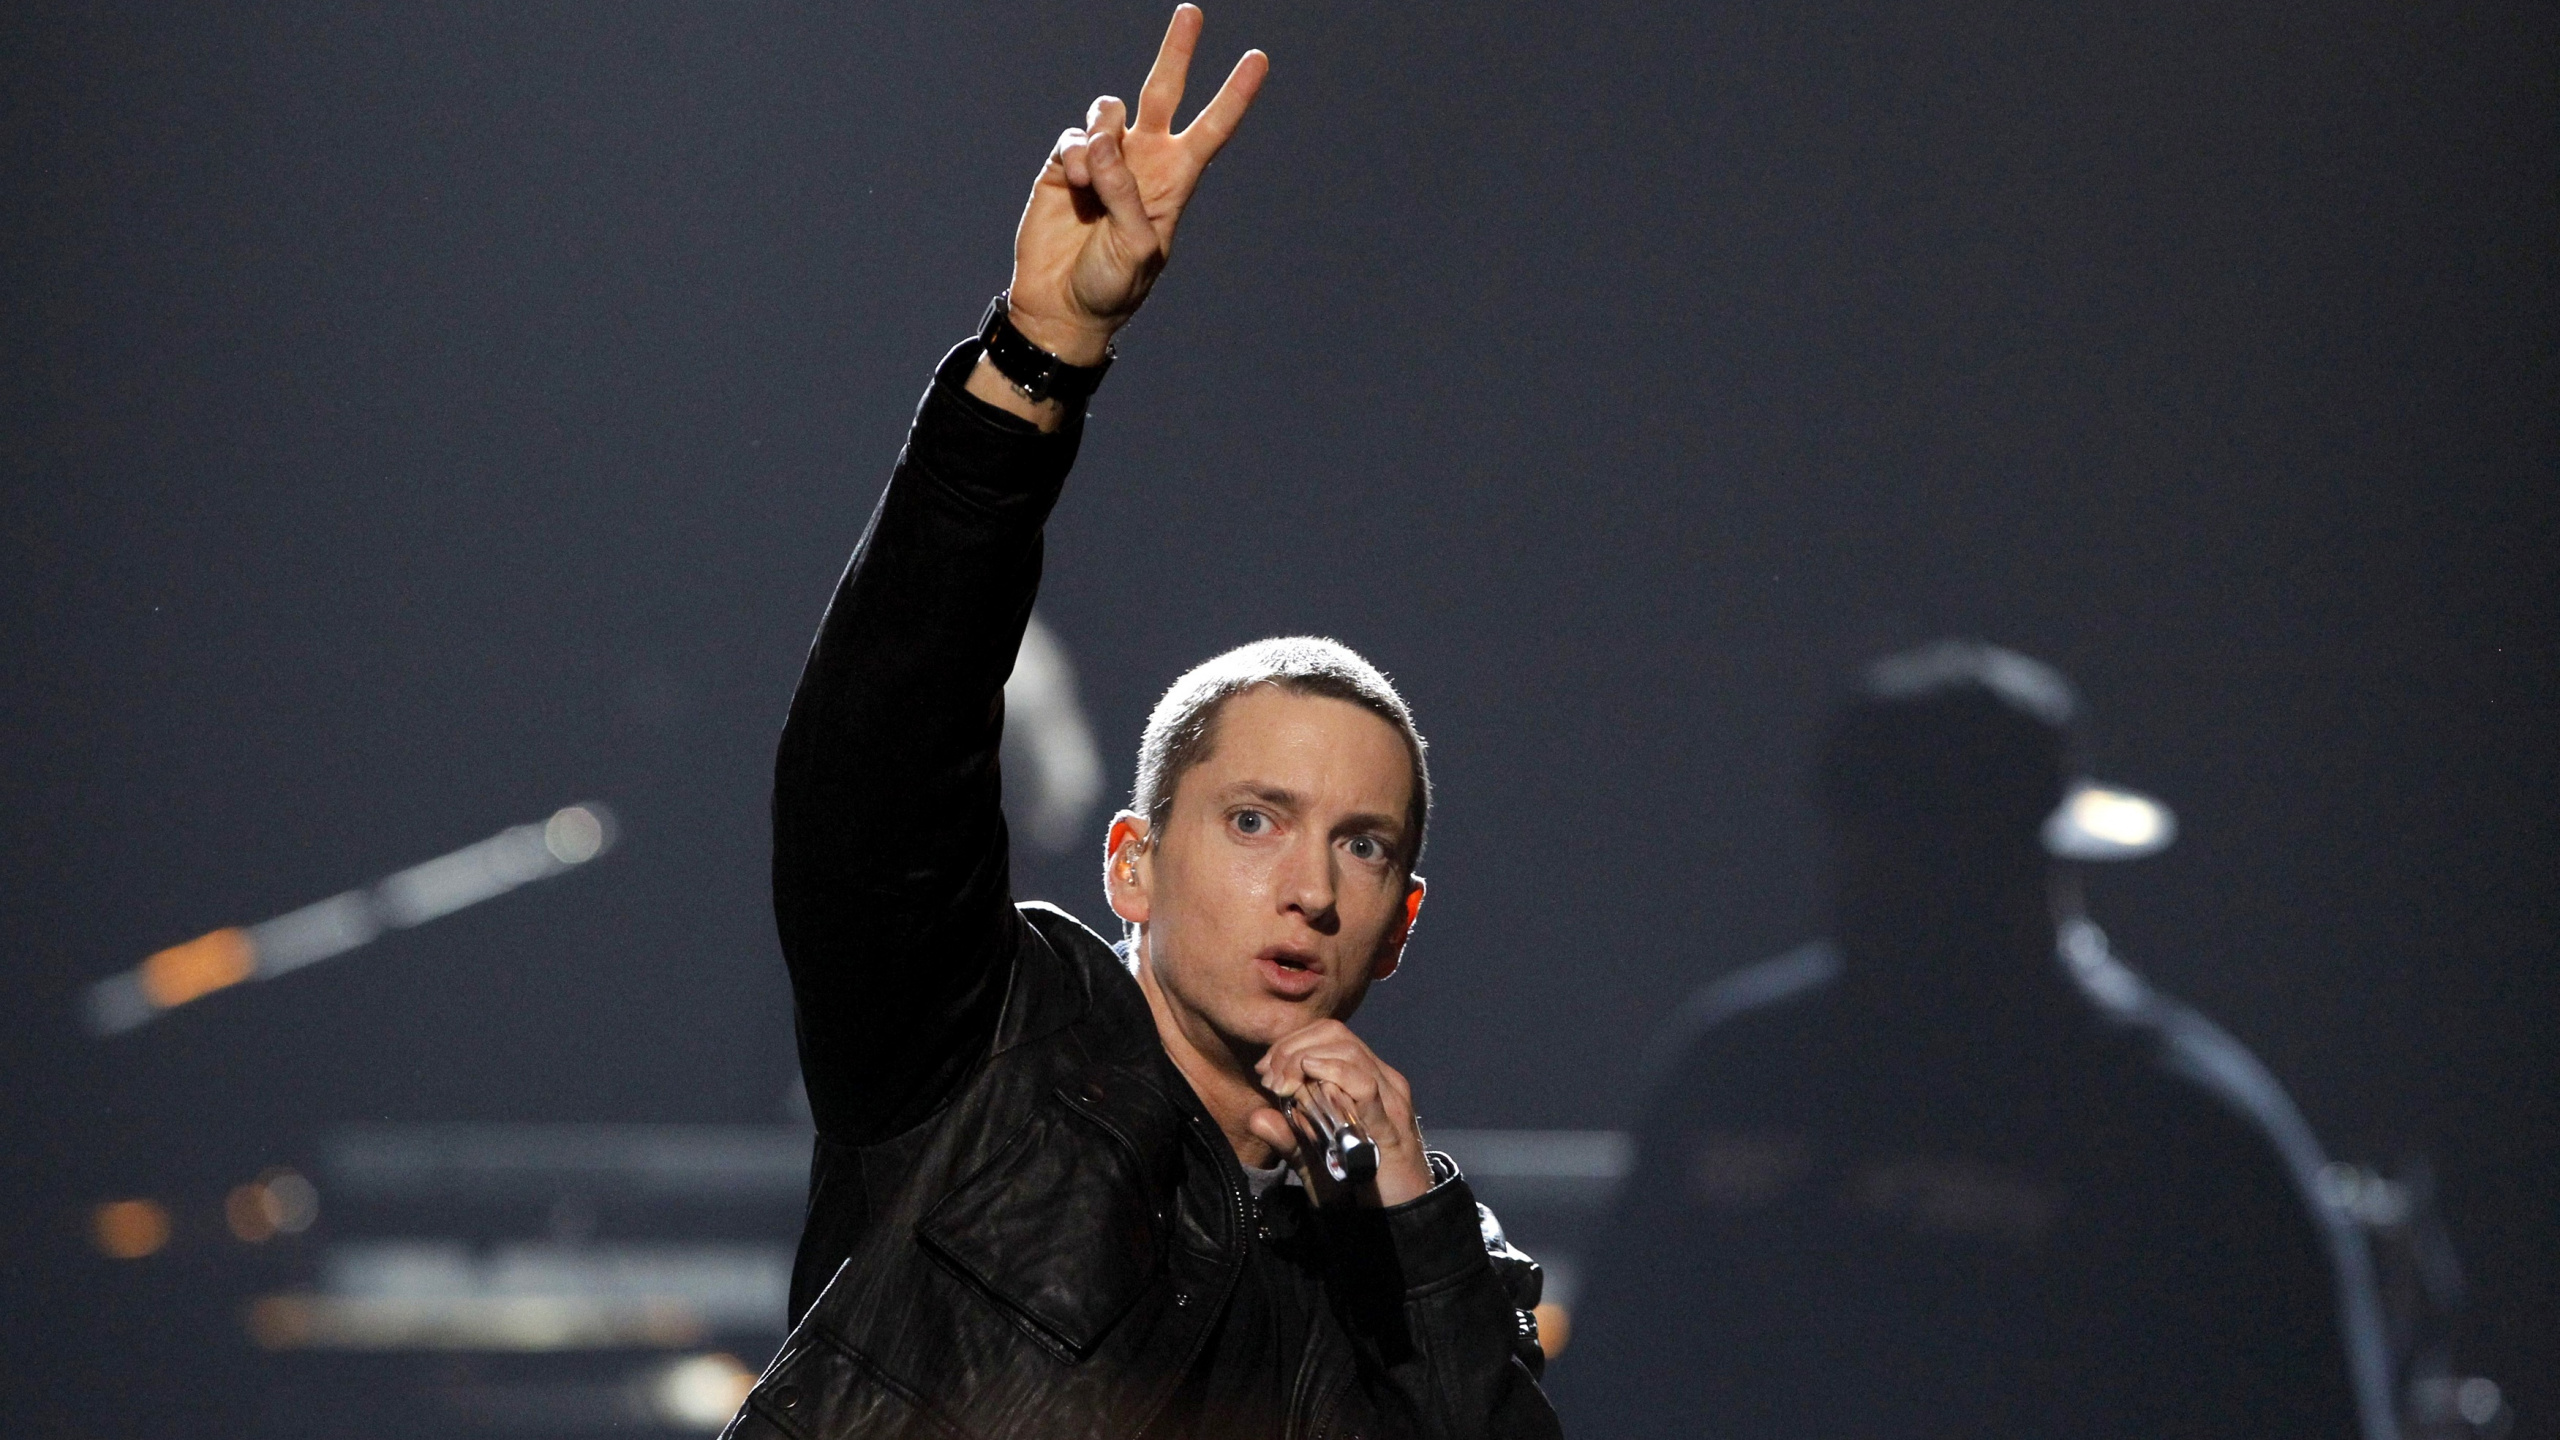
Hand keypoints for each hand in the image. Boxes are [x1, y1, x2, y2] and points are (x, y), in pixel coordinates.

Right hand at [1005, 5, 1266, 364]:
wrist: (1061, 306)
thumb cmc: (1112, 286)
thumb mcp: (1137, 247)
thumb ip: (1126, 192)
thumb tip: (1103, 143)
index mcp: (1174, 181)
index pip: (1211, 129)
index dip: (1234, 95)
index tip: (1258, 60)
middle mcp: (1142, 161)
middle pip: (1163, 93)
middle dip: (1177, 52)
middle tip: (1191, 13)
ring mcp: (1103, 160)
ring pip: (1109, 110)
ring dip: (1103, 132)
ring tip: (1094, 178)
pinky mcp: (1065, 165)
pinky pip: (1074, 137)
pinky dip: (1076, 155)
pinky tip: (1077, 184)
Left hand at [1248, 1020, 1433, 1207]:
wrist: (1395, 1222)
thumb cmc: (1359, 1189)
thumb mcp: (1314, 1160)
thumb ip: (1288, 1137)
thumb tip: (1256, 1117)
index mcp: (1368, 1080)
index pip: (1329, 1036)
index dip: (1292, 1043)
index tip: (1265, 1070)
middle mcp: (1383, 1081)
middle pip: (1335, 1035)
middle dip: (1293, 1048)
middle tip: (1270, 1077)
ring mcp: (1390, 1100)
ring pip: (1348, 1051)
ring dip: (1305, 1059)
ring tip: (1284, 1083)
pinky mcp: (1390, 1124)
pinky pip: (1364, 1085)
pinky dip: (1333, 1074)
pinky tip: (1310, 1080)